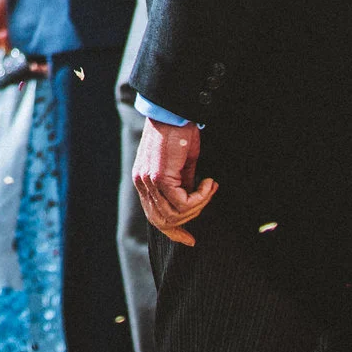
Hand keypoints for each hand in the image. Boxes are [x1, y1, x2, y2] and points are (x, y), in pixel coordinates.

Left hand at [132, 115, 217, 245]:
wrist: (174, 112)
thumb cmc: (179, 133)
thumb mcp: (180, 164)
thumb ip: (182, 184)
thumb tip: (192, 202)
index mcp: (143, 180)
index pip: (154, 217)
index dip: (173, 232)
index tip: (189, 240)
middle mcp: (142, 183)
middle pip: (163, 221)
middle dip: (189, 220)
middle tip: (207, 200)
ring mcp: (148, 181)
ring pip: (175, 214)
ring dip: (198, 205)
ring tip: (209, 187)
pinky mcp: (159, 177)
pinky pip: (183, 202)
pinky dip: (201, 197)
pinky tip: (208, 183)